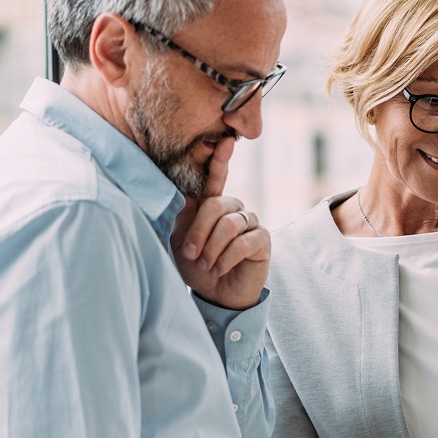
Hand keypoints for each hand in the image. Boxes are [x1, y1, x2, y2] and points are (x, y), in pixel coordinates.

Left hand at [172, 136, 268, 309]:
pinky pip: (243, 243)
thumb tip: (175, 193)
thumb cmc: (197, 266)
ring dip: (212, 249)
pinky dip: (226, 259)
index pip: (216, 177)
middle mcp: (234, 209)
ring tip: (206, 265)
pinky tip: (219, 269)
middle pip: (216, 205)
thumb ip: (181, 216)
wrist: (215, 296)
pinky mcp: (262, 240)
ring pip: (229, 224)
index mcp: (213, 205)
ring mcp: (250, 223)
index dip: (220, 160)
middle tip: (191, 255)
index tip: (225, 141)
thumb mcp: (180, 240)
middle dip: (199, 232)